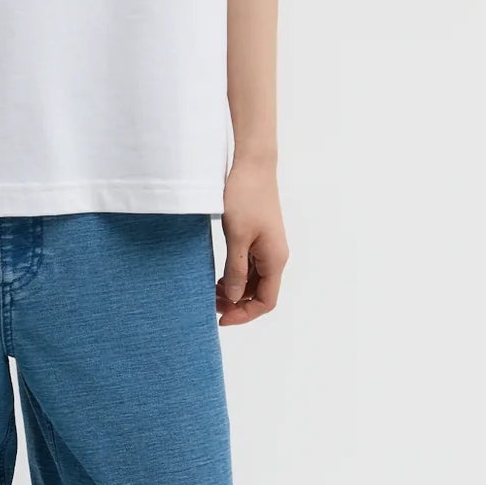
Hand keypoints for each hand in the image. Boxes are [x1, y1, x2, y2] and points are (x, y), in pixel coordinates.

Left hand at [217, 159, 287, 326]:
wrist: (253, 166)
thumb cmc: (246, 197)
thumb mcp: (237, 236)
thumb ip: (236, 270)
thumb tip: (235, 297)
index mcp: (275, 259)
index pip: (266, 301)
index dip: (245, 314)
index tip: (221, 318)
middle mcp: (275, 257)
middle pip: (260, 293)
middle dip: (237, 304)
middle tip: (210, 304)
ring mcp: (268, 248)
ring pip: (254, 281)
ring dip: (235, 291)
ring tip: (211, 291)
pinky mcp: (259, 239)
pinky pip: (250, 267)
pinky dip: (236, 276)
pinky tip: (219, 276)